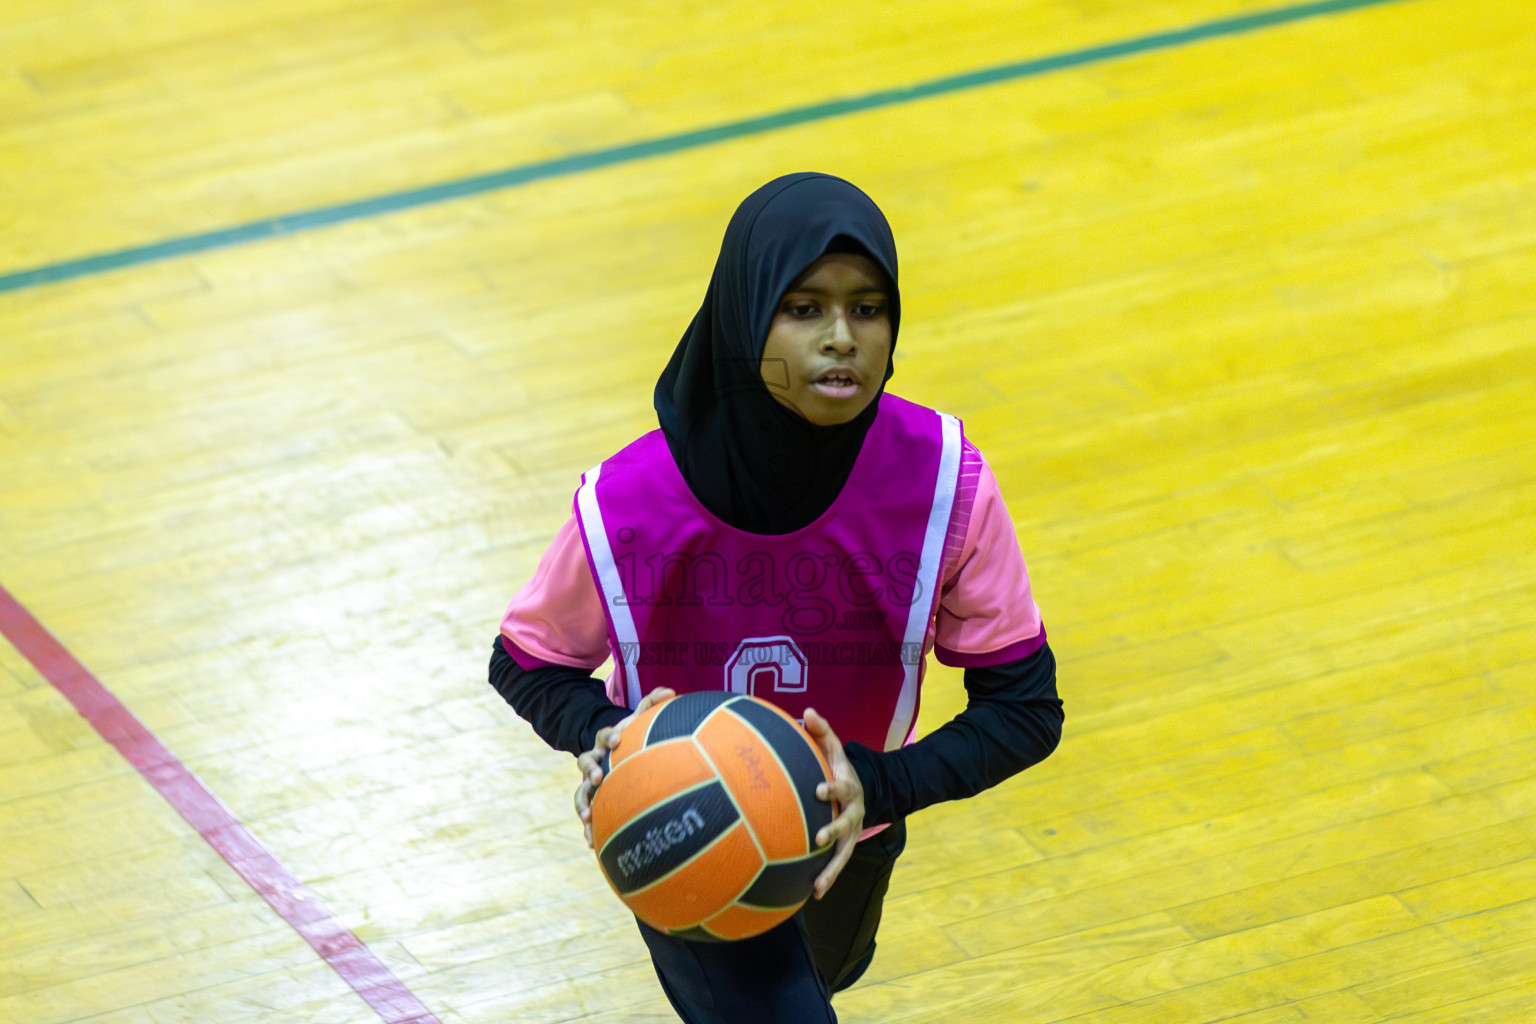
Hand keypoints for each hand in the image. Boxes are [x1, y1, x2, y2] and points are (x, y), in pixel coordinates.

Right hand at [575, 687, 675, 847]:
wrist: (617, 755)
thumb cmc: (633, 737)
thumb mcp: (640, 720)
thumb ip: (652, 704)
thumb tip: (670, 691)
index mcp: (607, 742)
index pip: (604, 735)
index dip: (609, 736)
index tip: (617, 740)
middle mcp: (595, 761)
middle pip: (585, 762)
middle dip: (589, 770)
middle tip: (597, 777)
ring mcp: (591, 783)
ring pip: (581, 793)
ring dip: (583, 804)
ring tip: (588, 817)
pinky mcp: (595, 802)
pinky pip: (589, 816)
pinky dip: (590, 829)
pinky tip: (593, 843)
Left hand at [803, 707, 864, 898]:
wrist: (863, 790)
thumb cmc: (838, 767)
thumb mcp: (833, 747)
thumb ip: (821, 731)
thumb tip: (806, 711)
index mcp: (849, 787)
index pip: (841, 787)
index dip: (832, 788)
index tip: (818, 790)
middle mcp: (853, 812)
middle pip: (846, 824)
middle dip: (834, 831)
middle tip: (820, 838)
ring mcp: (851, 832)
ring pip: (844, 854)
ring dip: (832, 870)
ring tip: (818, 886)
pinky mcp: (846, 847)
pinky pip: (837, 866)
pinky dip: (827, 879)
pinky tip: (813, 895)